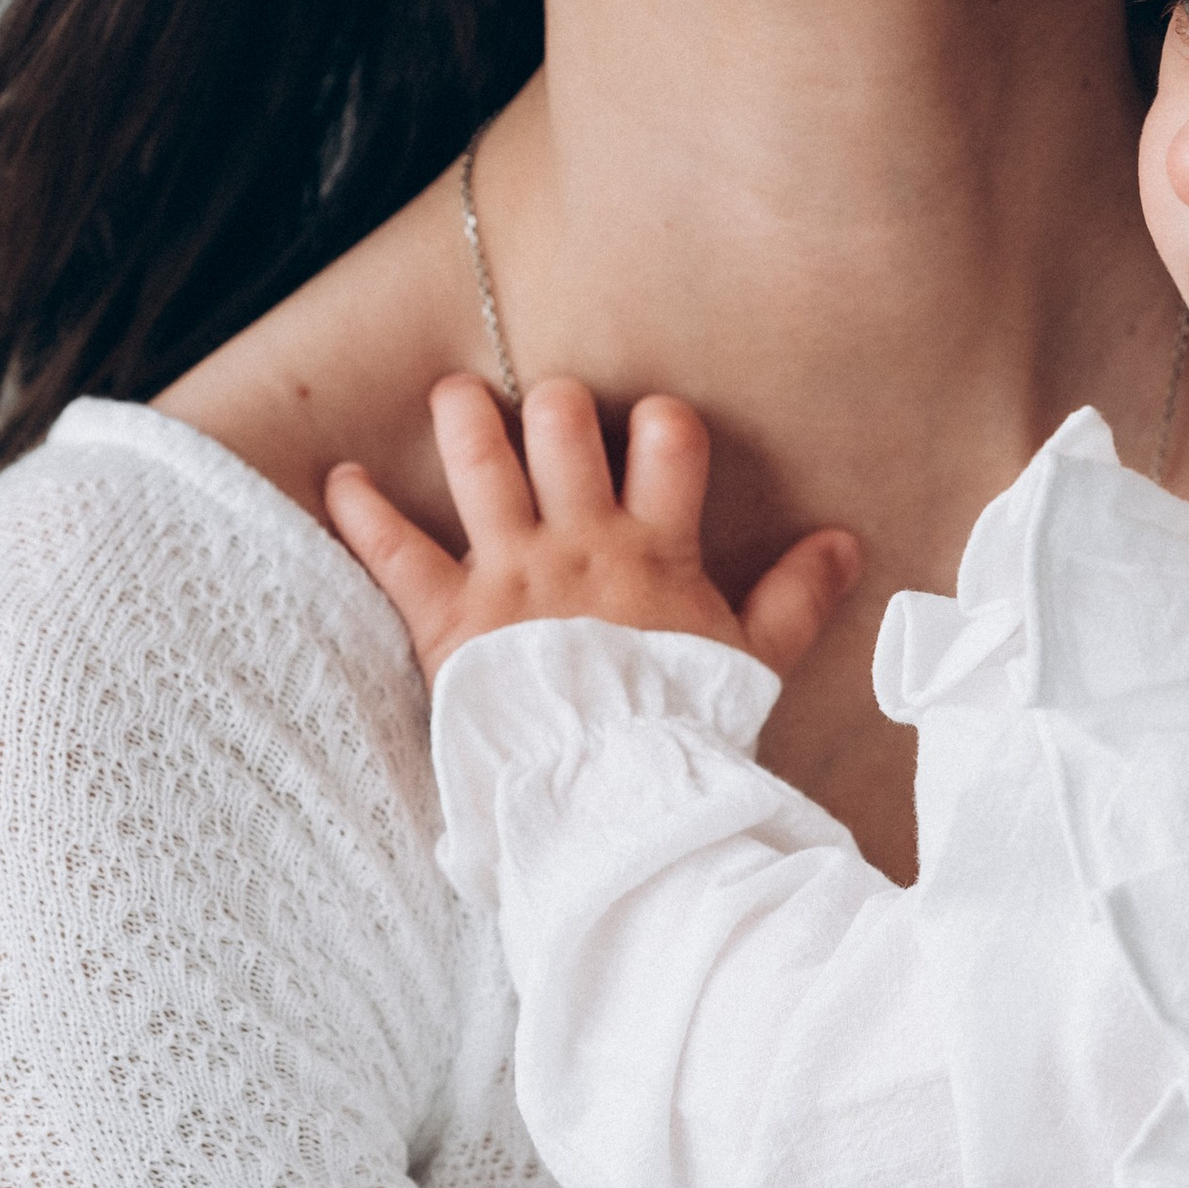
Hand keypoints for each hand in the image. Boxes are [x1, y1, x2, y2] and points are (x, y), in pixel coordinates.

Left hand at [324, 374, 860, 690]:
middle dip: (554, 404)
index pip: (668, 437)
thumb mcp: (755, 661)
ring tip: (453, 394)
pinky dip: (360, 510)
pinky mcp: (448, 615)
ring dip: (463, 416)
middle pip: (564, 426)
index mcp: (654, 547)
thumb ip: (798, 595)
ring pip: (480, 459)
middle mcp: (579, 540)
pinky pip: (392, 547)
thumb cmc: (684, 727)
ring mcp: (509, 571)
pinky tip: (339, 478)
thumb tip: (848, 540)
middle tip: (544, 408)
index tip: (651, 427)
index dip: (660, 420)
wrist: (611, 793)